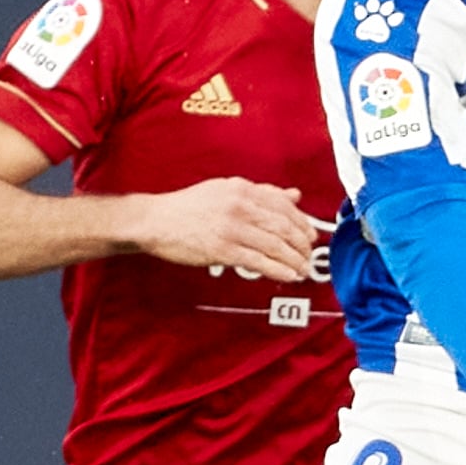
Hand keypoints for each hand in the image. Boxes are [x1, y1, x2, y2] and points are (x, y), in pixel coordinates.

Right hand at [130, 178, 317, 280]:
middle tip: (308, 255)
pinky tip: (288, 276)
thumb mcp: (226, 190)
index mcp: (242, 189)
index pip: (283, 205)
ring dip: (293, 260)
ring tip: (302, 269)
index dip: (302, 222)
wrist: (155, 221)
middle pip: (283, 226)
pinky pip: (259, 261)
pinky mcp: (223, 249)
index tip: (310, 235)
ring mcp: (232, 228)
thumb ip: (262, 193)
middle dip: (301, 244)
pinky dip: (278, 270)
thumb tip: (294, 195)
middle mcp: (240, 205)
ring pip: (275, 245)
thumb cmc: (189, 207)